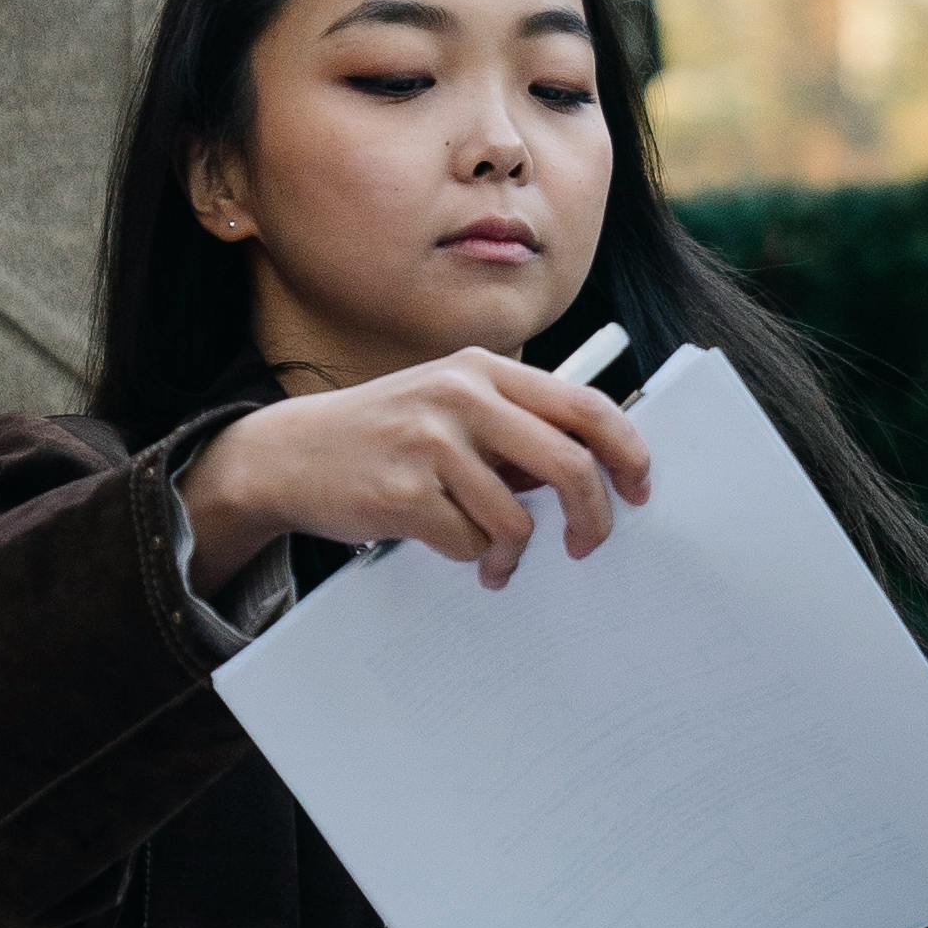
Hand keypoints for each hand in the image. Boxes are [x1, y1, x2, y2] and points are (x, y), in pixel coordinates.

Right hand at [175, 353, 651, 594]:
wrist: (288, 453)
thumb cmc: (384, 434)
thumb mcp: (450, 405)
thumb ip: (513, 426)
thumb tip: (593, 472)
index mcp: (484, 369)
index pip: (586, 406)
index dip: (627, 452)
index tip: (638, 489)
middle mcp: (462, 395)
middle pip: (569, 464)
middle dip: (592, 516)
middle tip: (587, 544)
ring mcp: (431, 442)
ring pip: (516, 517)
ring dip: (514, 551)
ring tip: (495, 558)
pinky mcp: (403, 491)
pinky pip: (467, 542)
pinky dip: (468, 556)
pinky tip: (448, 546)